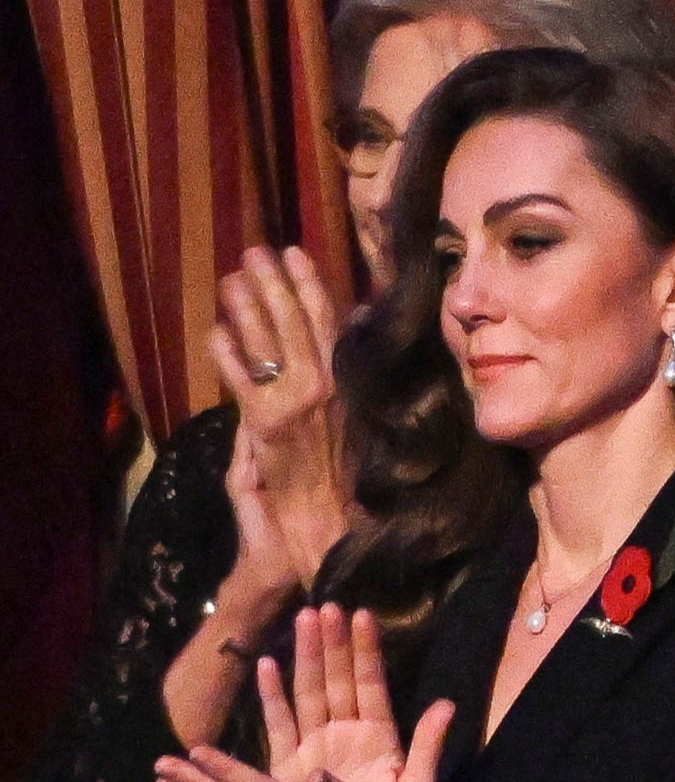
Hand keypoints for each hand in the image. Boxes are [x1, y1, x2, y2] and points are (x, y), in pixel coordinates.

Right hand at [155, 605, 452, 781]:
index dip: (367, 650)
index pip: (371, 684)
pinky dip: (270, 699)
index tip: (362, 613)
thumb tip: (448, 704)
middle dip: (330, 643)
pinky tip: (265, 666)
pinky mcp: (289, 771)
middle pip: (335, 681)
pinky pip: (276, 730)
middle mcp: (344, 737)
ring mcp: (315, 752)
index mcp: (378, 739)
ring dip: (301, 659)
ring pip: (306, 695)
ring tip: (300, 619)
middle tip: (324, 605)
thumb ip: (426, 746)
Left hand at [211, 246, 355, 585]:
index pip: (328, 322)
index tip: (294, 253)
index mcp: (347, 382)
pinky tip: (214, 332)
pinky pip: (241, 379)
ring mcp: (293, 404)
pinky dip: (226, 354)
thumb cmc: (343, 480)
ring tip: (230, 279)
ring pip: (268, 342)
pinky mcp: (264, 426)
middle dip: (273, 283)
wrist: (326, 529)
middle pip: (295, 321)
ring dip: (247, 307)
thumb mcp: (354, 420)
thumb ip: (342, 375)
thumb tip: (345, 328)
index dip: (309, 285)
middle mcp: (323, 387)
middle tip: (255, 252)